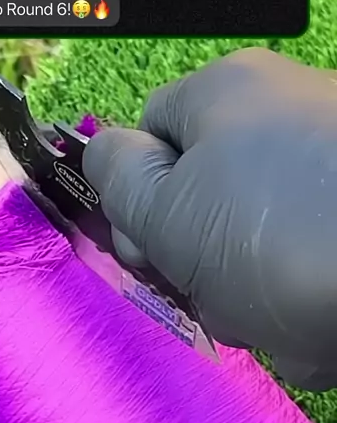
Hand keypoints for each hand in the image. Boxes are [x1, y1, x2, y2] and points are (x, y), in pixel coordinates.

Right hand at [83, 48, 336, 390]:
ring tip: (280, 319)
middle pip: (207, 193)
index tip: (148, 253)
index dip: (137, 198)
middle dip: (201, 259)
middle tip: (217, 296)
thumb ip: (119, 180)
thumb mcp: (169, 214)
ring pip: (260, 239)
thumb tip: (108, 153)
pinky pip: (312, 258)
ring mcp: (329, 165)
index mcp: (225, 94)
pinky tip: (320, 327)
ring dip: (255, 292)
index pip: (148, 133)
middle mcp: (284, 113)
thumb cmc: (281, 237)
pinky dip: (309, 298)